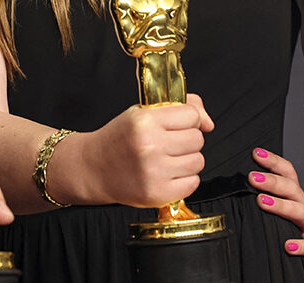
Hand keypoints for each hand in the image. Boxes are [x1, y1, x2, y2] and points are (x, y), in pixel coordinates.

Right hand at [77, 93, 213, 206]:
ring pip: (198, 161)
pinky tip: (165, 174)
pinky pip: (193, 183)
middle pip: (197, 138)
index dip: (186, 119)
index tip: (174, 125)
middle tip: (167, 143)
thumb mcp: (142, 113)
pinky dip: (184, 179)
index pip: (191, 115)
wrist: (93, 168)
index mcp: (144, 121)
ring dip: (186, 160)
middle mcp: (150, 146)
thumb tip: (209, 123)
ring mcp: (154, 172)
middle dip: (186, 140)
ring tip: (165, 159)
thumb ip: (179, 108)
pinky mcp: (158, 194)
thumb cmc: (119, 139)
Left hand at [250, 147, 303, 281]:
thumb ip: (270, 202)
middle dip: (272, 181)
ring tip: (262, 201)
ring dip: (281, 205)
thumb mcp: (289, 214)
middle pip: (292, 189)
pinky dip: (302, 246)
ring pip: (301, 212)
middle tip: (252, 176)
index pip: (287, 175)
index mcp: (298, 199)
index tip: (256, 153)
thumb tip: (240, 192)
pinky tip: (288, 246)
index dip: (274, 162)